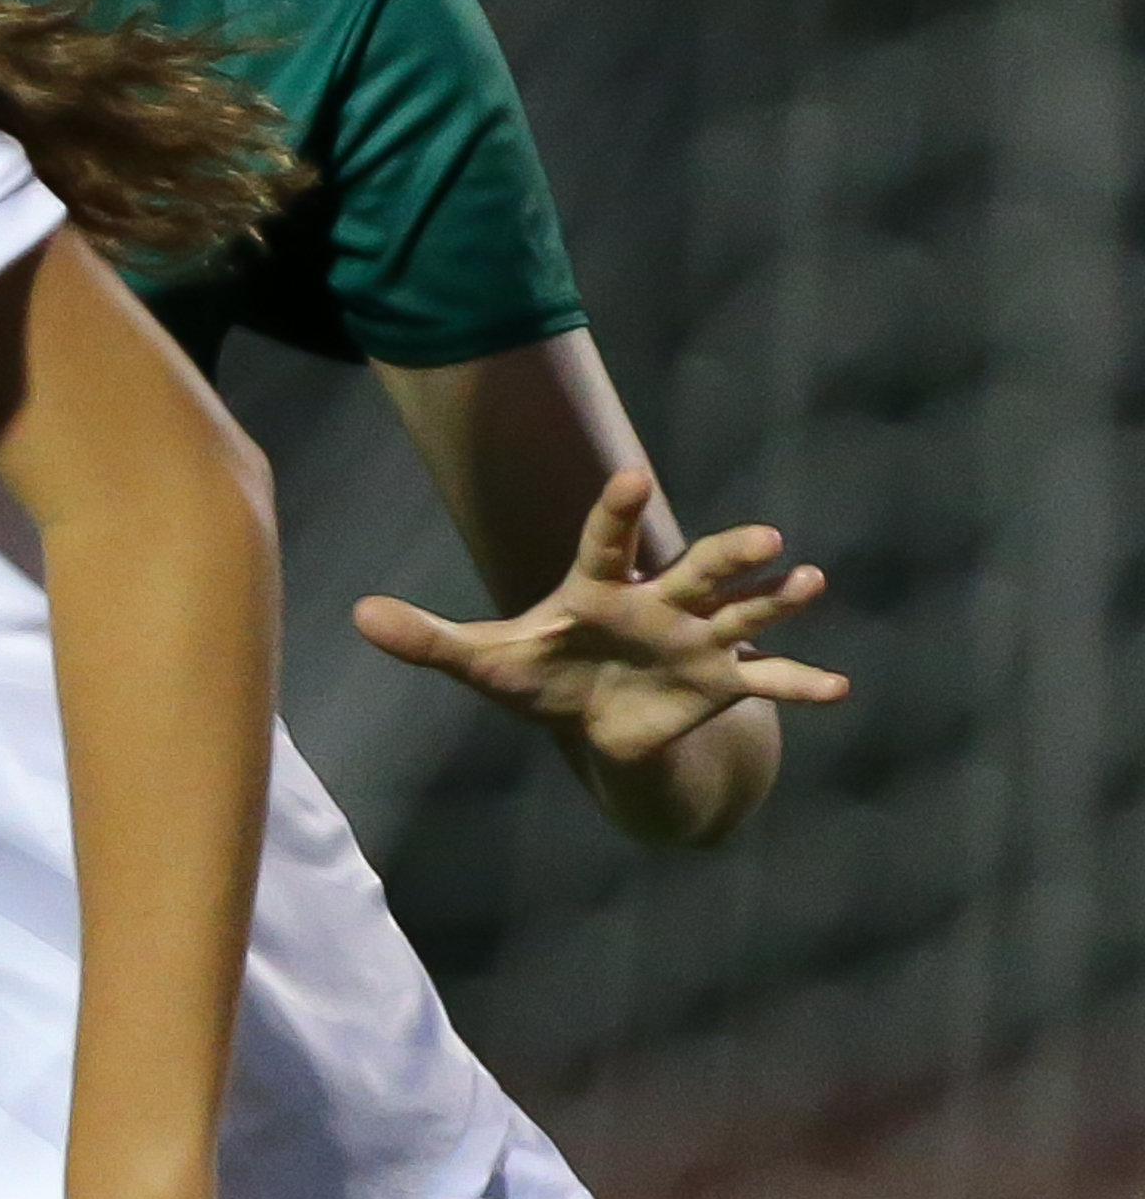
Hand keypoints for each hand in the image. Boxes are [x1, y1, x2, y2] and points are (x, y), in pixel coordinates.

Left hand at [353, 466, 840, 764]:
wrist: (593, 722)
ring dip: (777, 600)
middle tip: (765, 533)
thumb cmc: (539, 675)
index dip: (617, 512)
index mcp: (598, 587)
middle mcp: (656, 603)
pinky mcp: (718, 683)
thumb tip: (356, 614)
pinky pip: (766, 683)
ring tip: (812, 582)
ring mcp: (695, 640)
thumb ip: (428, 639)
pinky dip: (801, 684)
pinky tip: (843, 687)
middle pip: (695, 571)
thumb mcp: (483, 664)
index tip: (630, 477)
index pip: (606, 541)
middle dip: (727, 554)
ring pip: (742, 613)